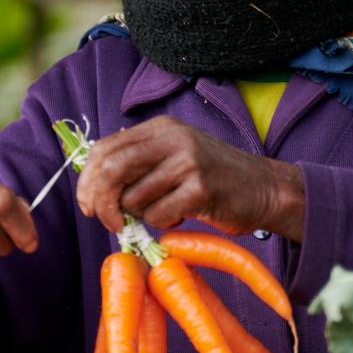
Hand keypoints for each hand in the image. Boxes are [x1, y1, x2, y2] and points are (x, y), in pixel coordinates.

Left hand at [76, 115, 305, 240]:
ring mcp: (188, 161)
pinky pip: (159, 215)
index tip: (88, 205)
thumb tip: (92, 184)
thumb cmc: (213, 178)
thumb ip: (139, 162)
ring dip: (140, 216)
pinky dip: (162, 224)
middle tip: (109, 222)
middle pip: (113, 169)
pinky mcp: (201, 188)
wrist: (265, 188)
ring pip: (135, 198)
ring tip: (163, 211)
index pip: (105, 148)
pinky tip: (180, 216)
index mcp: (160, 127)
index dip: (88, 180)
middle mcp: (173, 138)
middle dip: (102, 202)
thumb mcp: (174, 156)